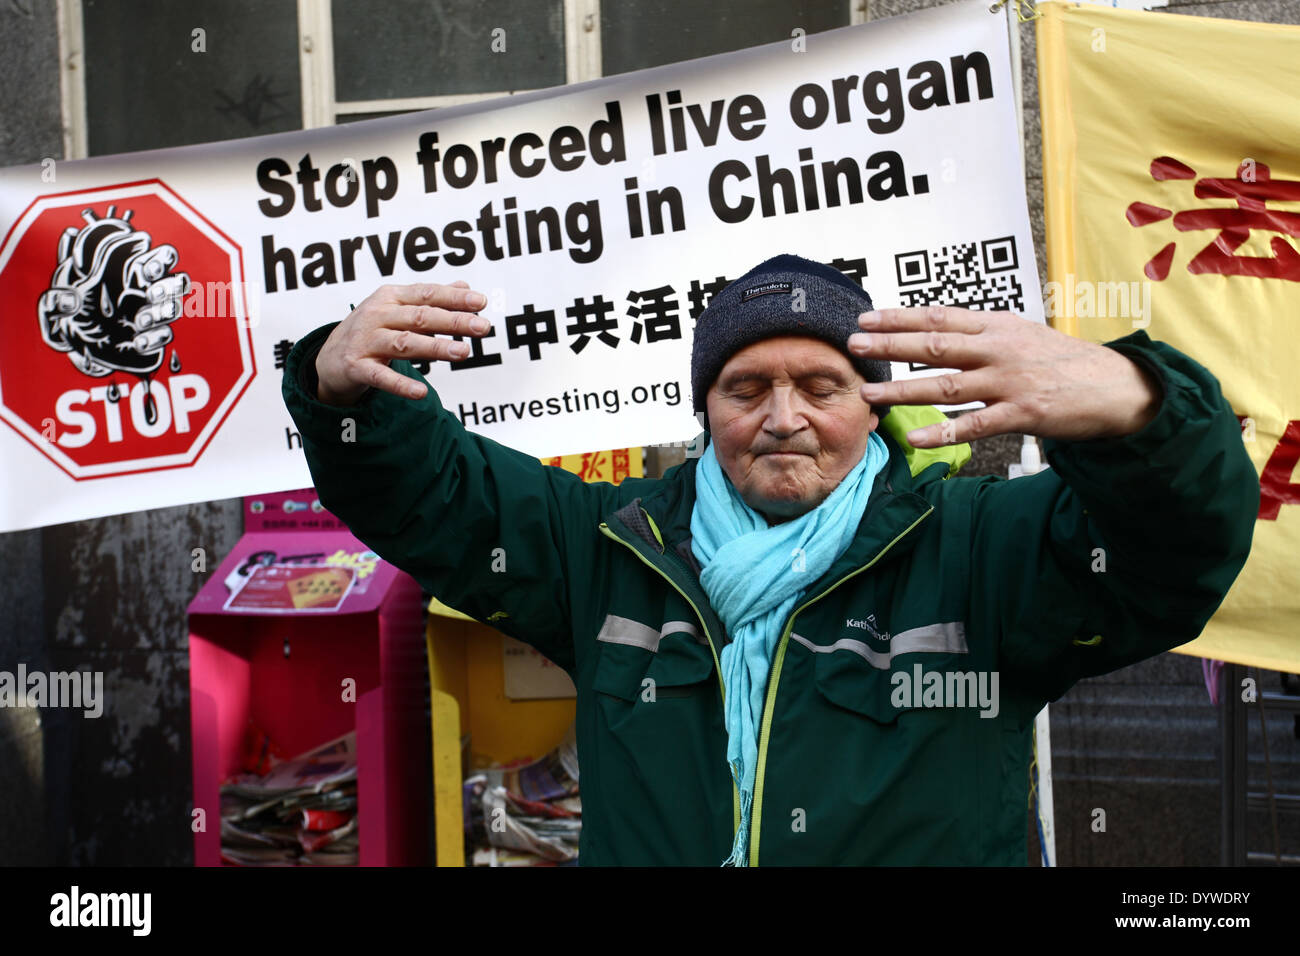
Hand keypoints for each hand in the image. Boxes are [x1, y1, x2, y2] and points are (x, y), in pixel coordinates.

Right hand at [314, 281, 490, 404]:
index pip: (427, 294)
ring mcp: (366, 341)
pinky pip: (381, 377)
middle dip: (453, 321)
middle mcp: (377, 315)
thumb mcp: (396, 309)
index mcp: (390, 298)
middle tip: (482, 327)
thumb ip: (429, 299)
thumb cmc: (371, 331)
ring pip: (405, 343)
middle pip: (420, 317)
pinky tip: (422, 392)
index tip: (481, 302)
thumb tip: (464, 285)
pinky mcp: (356, 367)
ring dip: (435, 347)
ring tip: (463, 352)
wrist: (328, 359)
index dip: (454, 297)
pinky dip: (401, 385)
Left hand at [847, 305, 1161, 446]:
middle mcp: (999, 349)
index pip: (939, 316)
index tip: (866, 318)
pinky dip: (942, 432)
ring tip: (870, 392)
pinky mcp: (1022, 413)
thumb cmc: (1062, 361)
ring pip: (946, 385)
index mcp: (997, 326)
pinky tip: (915, 437)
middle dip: (890, 345)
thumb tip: (937, 330)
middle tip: (853, 345)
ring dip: (903, 389)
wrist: (1115, 387)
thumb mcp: (1021, 334)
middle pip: (934, 345)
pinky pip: (973, 424)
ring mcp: (1009, 382)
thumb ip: (980, 334)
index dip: (900, 317)